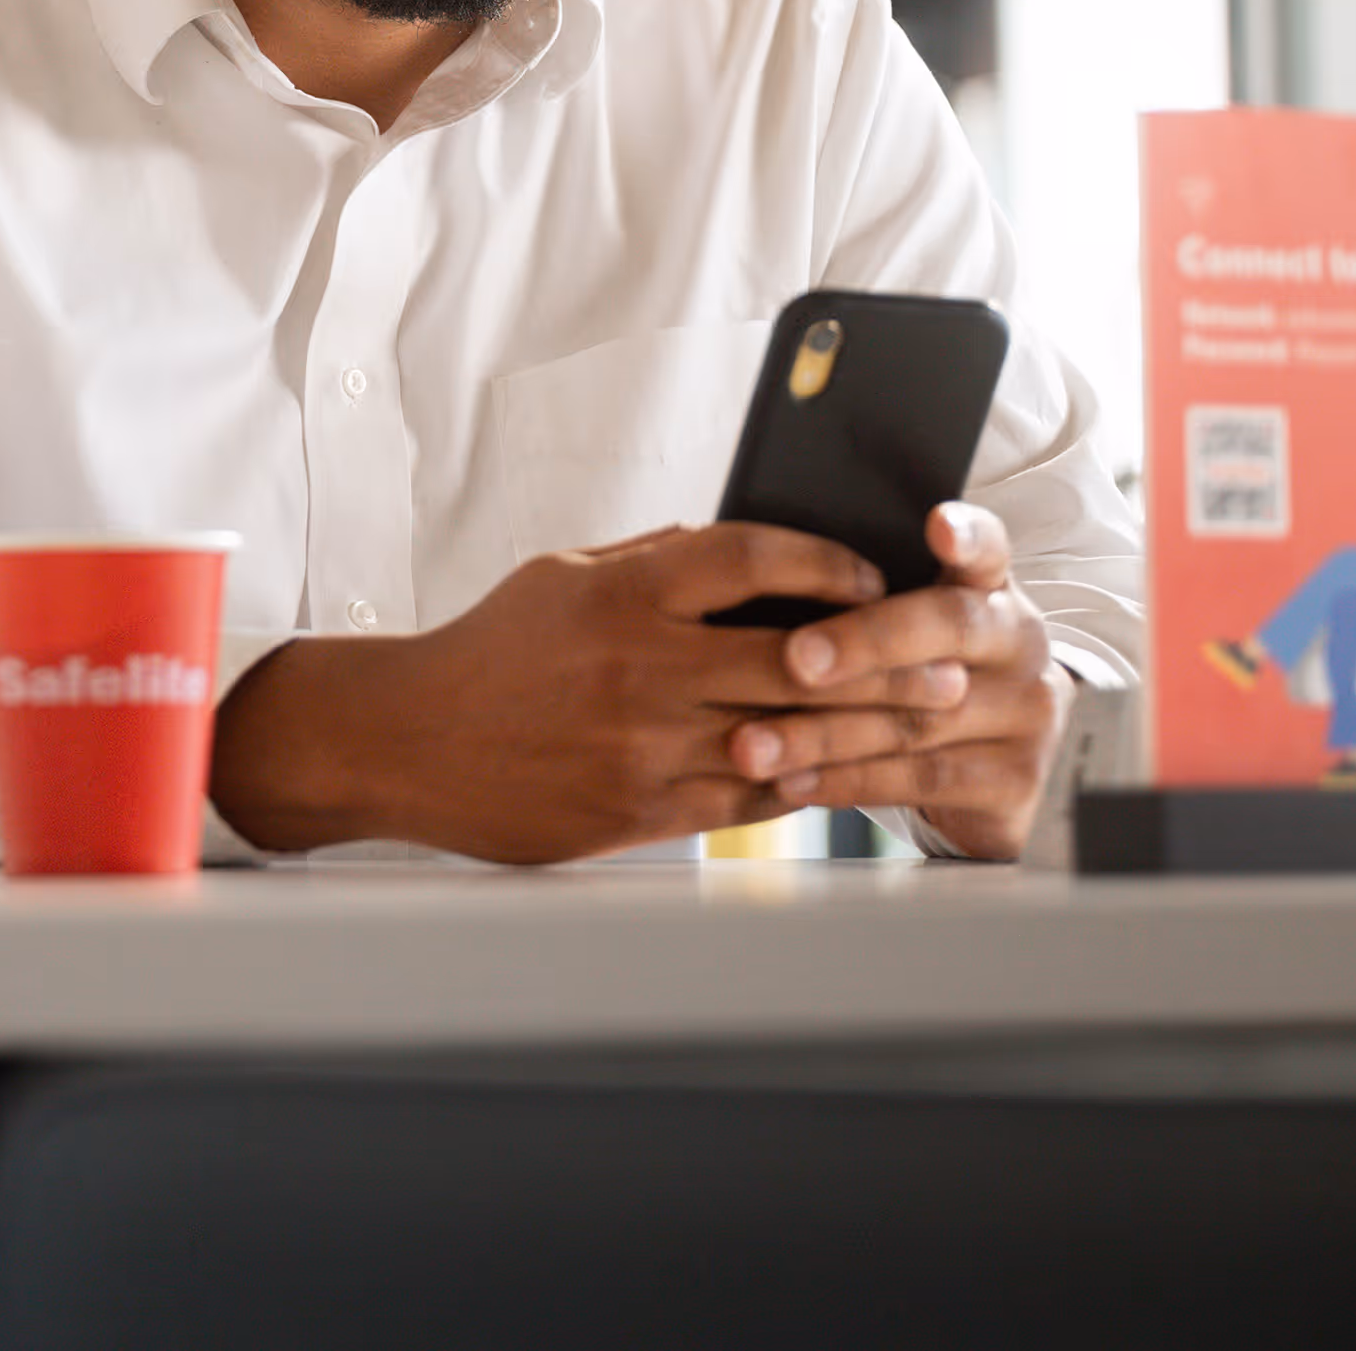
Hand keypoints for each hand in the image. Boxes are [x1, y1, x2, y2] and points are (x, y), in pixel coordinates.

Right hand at [210, 523, 975, 865]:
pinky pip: (751, 800)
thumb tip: (748, 545)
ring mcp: (647, 745)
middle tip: (945, 658)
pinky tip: (844, 773)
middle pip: (796, 658)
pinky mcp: (644, 809)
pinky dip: (805, 784)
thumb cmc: (491, 652)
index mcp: (624, 592)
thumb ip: (657, 560)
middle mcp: (643, 667)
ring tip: (924, 719)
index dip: (827, 562)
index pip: (754, 558)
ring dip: (867, 729)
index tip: (870, 573)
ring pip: (788, 736)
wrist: (411, 741)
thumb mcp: (565, 575)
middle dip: (884, 660)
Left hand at [716, 502, 1067, 858]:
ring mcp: (1028, 713)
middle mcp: (1020, 641)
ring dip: (824, 733)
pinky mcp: (1018, 781)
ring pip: (918, 717)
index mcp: (989, 586)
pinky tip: (791, 782)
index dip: (967, 535)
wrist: (983, 772)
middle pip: (948, 628)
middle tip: (794, 660)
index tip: (938, 525)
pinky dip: (845, 781)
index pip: (988, 545)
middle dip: (864, 642)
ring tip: (752, 744)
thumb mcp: (899, 628)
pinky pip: (920, 780)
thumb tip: (763, 576)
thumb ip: (859, 600)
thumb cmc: (915, 674)